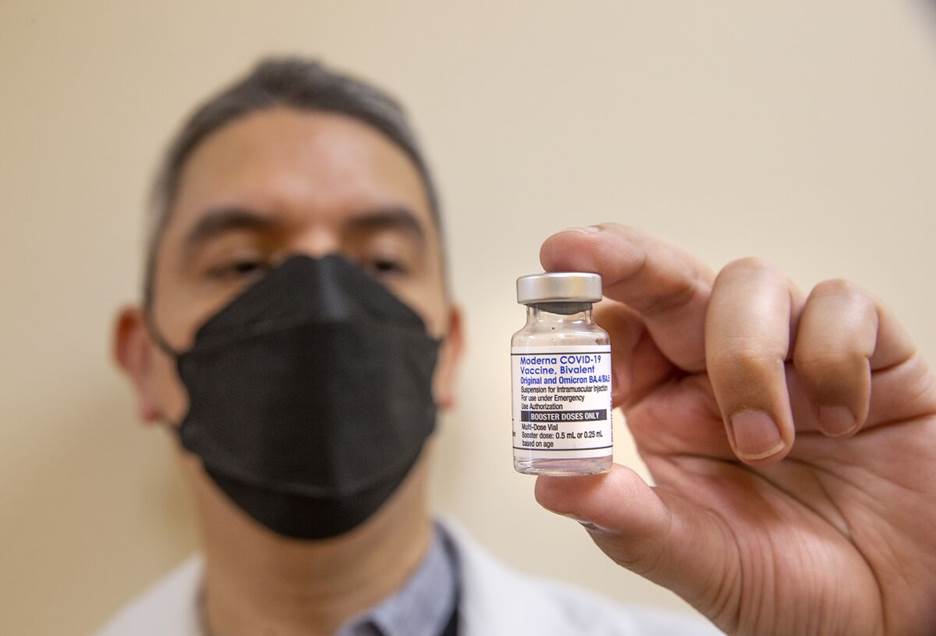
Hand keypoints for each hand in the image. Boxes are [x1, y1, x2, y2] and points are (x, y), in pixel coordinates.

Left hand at [533, 225, 935, 635]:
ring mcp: (792, 356)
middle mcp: (718, 370)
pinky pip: (842, 305)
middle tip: (584, 250)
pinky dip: (834, 355)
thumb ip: (630, 524)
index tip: (559, 309)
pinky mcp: (869, 355)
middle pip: (668, 282)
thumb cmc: (791, 587)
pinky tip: (844, 420)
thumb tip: (552, 482)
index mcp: (664, 408)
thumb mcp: (700, 562)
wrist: (901, 614)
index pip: (614, 330)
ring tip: (766, 446)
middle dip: (627, 261)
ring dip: (747, 357)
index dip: (584, 313)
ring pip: (749, 284)